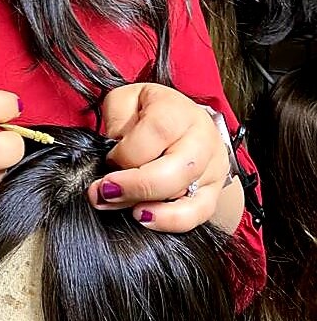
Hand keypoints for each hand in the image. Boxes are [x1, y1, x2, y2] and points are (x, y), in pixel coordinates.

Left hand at [87, 83, 234, 230]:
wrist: (181, 119)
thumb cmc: (148, 110)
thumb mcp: (126, 99)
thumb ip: (116, 121)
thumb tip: (114, 159)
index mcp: (179, 111)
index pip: (157, 133)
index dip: (127, 152)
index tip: (109, 160)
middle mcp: (202, 138)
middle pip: (174, 171)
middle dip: (135, 186)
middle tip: (105, 192)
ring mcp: (213, 168)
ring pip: (187, 197)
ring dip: (150, 207)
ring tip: (124, 207)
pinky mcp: (214, 192)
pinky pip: (198, 214)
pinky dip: (170, 222)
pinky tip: (146, 218)